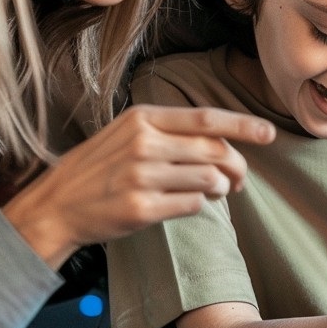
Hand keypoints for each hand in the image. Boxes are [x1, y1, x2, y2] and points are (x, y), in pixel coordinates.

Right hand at [2, 105, 275, 268]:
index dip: (242, 126)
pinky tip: (190, 202)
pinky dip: (200, 204)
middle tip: (240, 179)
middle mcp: (144, 144)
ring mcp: (141, 177)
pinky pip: (193, 204)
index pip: (205, 119)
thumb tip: (223, 141)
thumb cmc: (99, 168)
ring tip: (214, 191)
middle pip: (214, 151)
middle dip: (238, 166)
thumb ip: (170, 132)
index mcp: (143, 119)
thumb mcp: (127, 134)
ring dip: (220, 188)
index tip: (268, 133)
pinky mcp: (141, 209)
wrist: (58, 205)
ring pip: (209, 179)